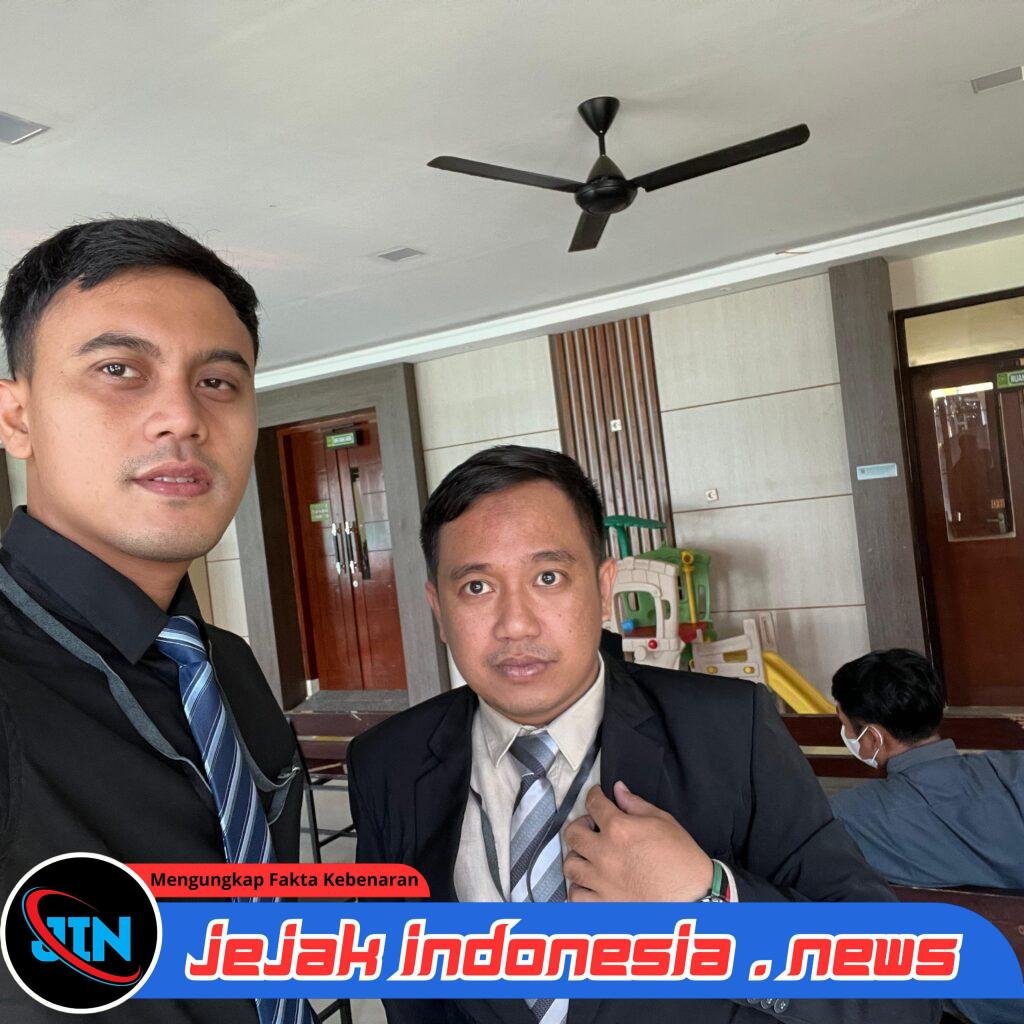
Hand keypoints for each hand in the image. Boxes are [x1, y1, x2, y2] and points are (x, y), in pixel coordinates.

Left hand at [562, 781, 713, 901]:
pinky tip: (589, 883)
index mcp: (620, 829)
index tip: (597, 797)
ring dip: (577, 856)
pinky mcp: (604, 905)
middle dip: (580, 825)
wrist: (696, 899)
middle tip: (591, 827)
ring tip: (589, 856)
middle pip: (573, 833)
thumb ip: (636, 804)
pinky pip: (576, 895)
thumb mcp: (664, 822)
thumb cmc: (684, 861)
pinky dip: (579, 888)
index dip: (594, 795)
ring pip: (570, 865)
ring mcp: (602, 881)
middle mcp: (605, 853)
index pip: (594, 803)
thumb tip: (619, 790)